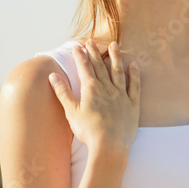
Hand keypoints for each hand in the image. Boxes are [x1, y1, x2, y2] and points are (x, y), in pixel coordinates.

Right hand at [48, 38, 139, 156]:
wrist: (109, 147)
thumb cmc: (88, 132)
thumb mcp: (71, 111)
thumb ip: (63, 92)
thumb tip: (53, 75)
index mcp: (91, 89)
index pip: (84, 68)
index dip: (80, 56)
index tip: (77, 45)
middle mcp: (107, 89)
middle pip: (100, 67)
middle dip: (95, 53)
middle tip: (91, 41)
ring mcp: (121, 96)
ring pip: (118, 72)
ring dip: (116, 57)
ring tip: (114, 45)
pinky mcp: (133, 105)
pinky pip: (135, 86)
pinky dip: (135, 75)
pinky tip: (134, 65)